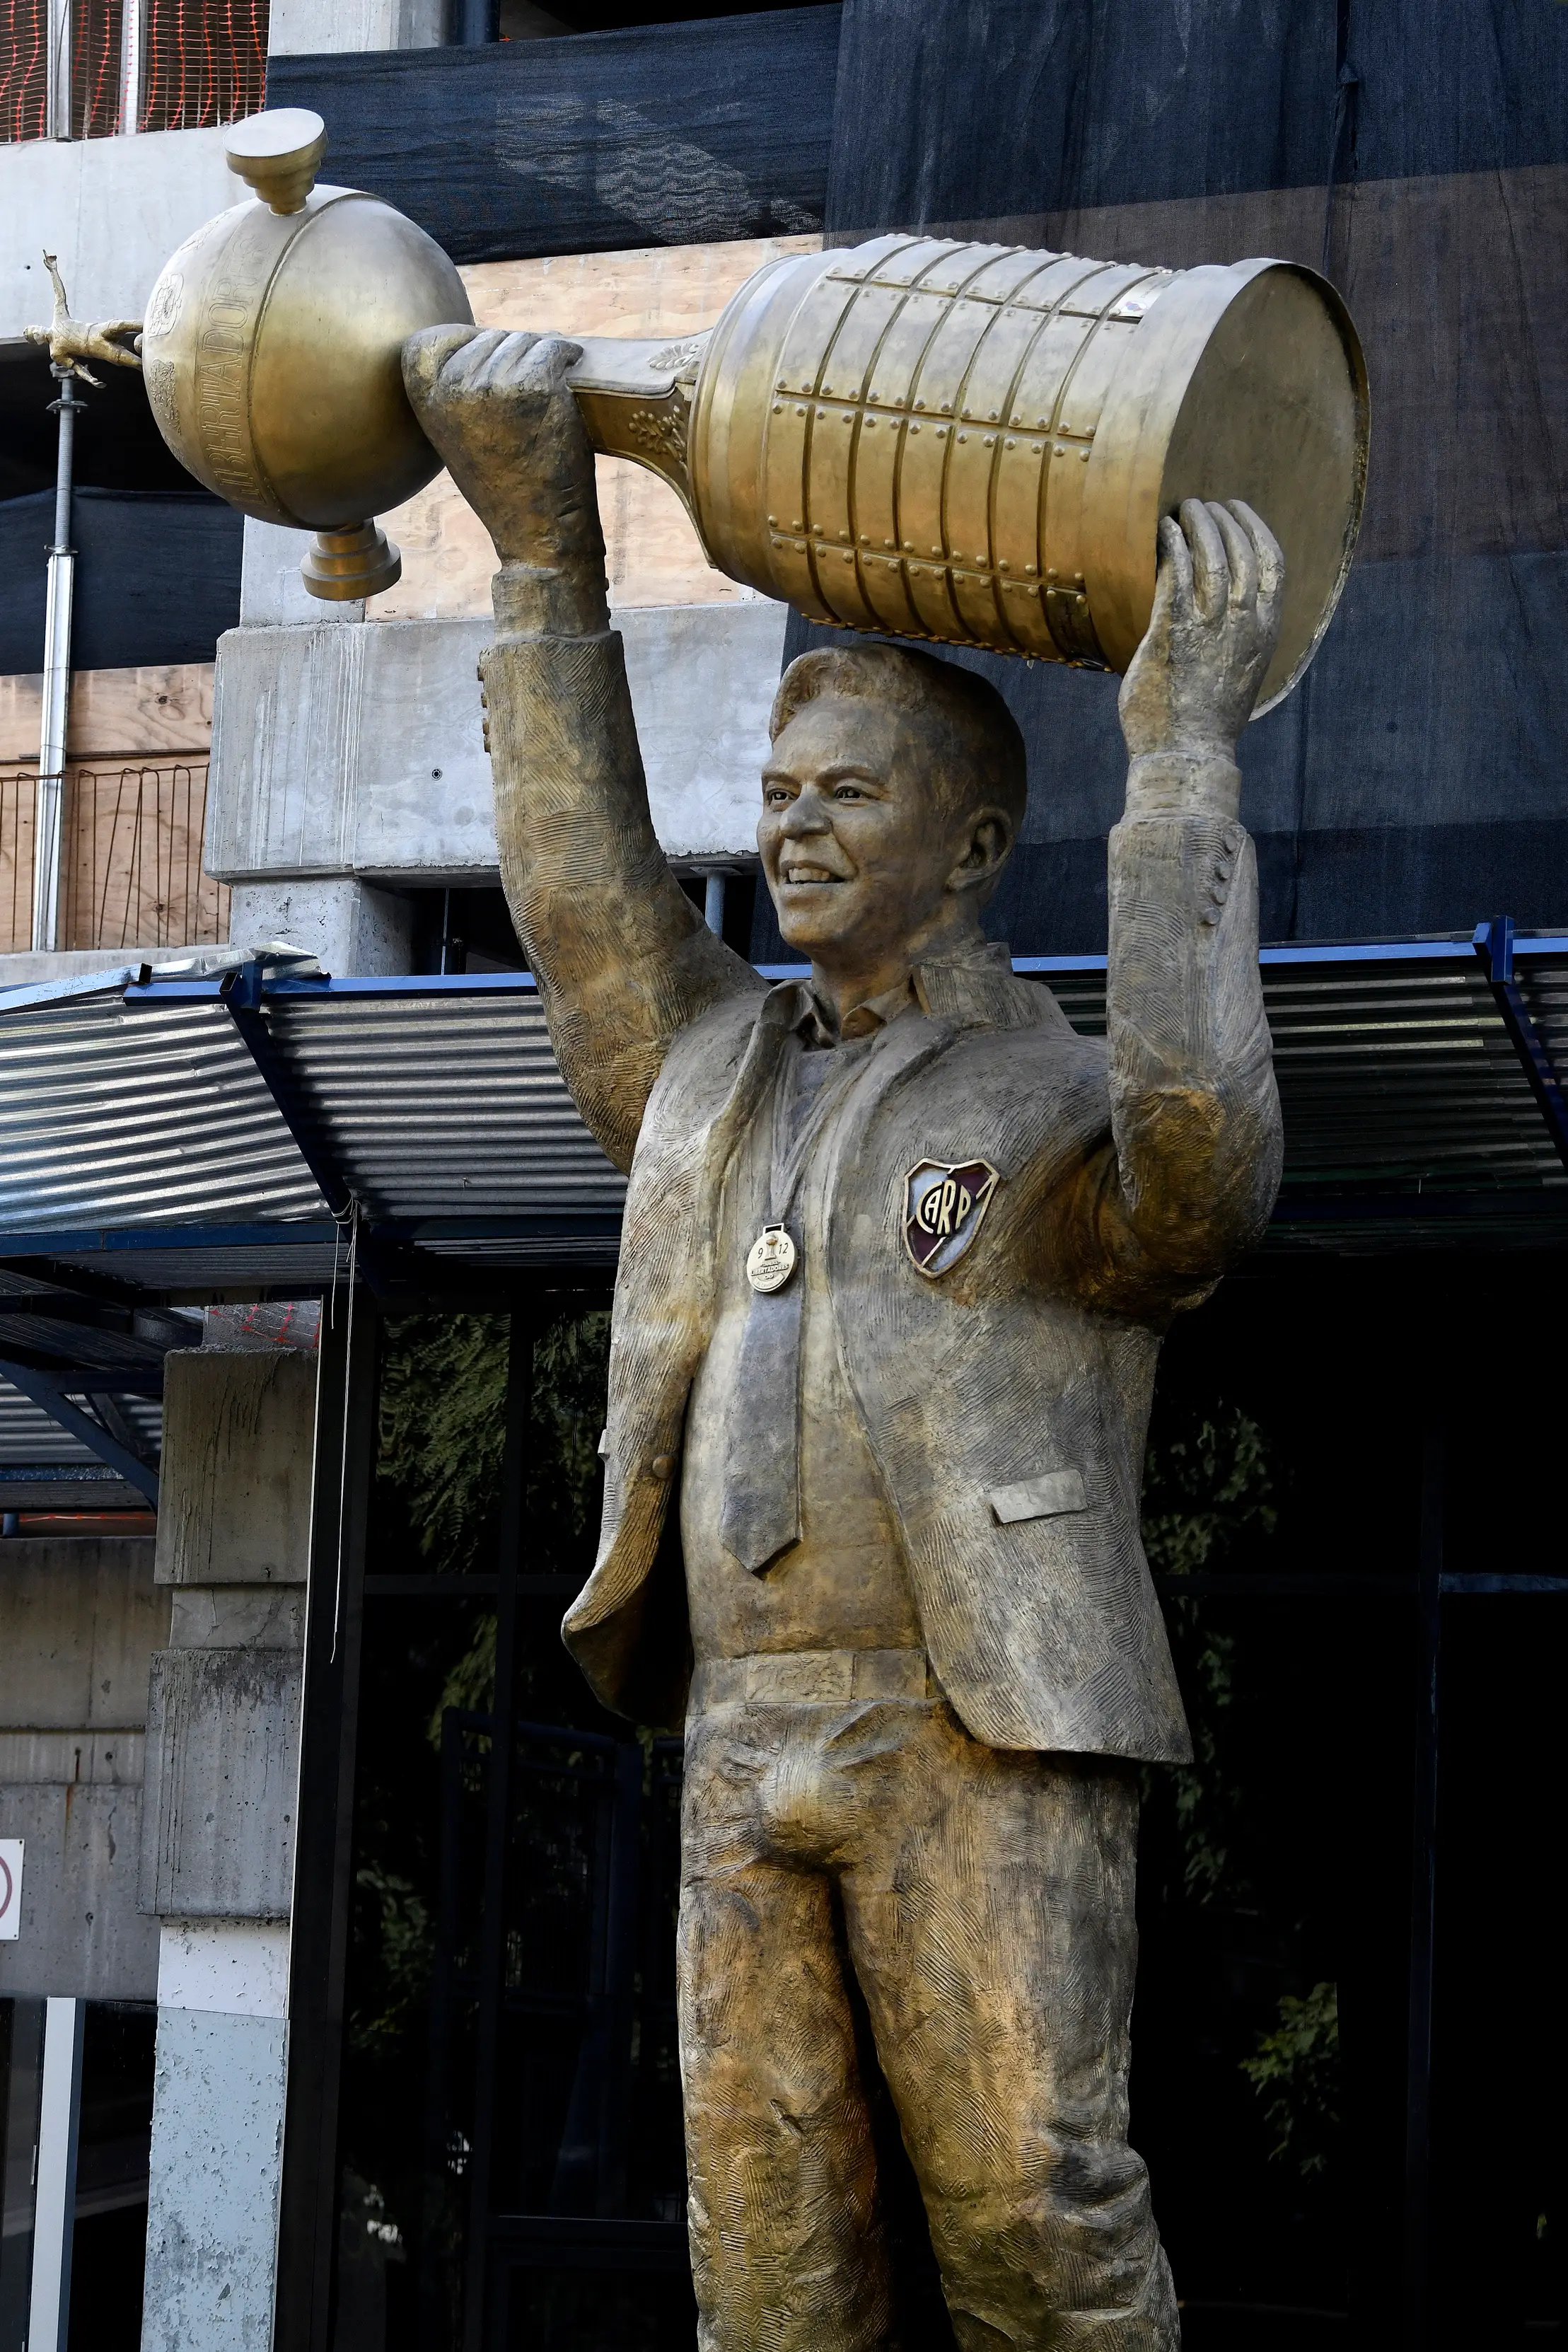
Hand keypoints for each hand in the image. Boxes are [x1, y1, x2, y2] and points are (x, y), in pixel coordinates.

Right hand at [402, 325, 601, 571]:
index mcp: (426, 399)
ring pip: (523, 339)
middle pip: (487, 336)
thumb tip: (484, 343)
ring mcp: (494, 382)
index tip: (488, 351)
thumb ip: (456, 393)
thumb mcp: (458, 438)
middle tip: (532, 380)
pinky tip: (571, 366)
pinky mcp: (535, 385)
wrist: (539, 532)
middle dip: (511, 350)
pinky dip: (566, 354)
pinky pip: (553, 348)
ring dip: (542, 353)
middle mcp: (454, 385)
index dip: (462, 341)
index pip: (430, 340)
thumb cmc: (504, 489)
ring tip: (552, 382)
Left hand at [1118, 499, 1283, 763]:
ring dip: (1196, 525)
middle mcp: (1244, 624)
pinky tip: (1162, 533)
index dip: (1255, 528)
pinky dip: (1171, 546)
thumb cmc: (1207, 720)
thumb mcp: (1239, 672)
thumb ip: (1237, 638)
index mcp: (1266, 632)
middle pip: (1240, 550)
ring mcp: (1209, 627)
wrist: (1187, 756)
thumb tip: (1222, 612)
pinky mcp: (1172, 633)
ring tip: (1180, 510)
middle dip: (1220, 518)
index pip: (1272, 563)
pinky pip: (1175, 574)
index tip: (1238, 509)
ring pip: (1210, 555)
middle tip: (1200, 504)